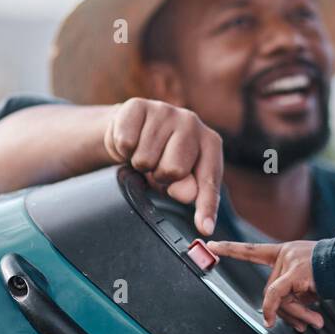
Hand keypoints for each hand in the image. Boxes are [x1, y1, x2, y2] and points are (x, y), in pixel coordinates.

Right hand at [103, 97, 221, 236]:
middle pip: (173, 169)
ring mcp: (166, 110)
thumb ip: (188, 188)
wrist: (131, 130)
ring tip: (145, 154)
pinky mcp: (138, 105)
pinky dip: (124, 149)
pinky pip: (126, 143)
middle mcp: (192, 122)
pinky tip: (132, 142)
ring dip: (140, 164)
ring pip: (145, 159)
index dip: (206, 206)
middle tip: (158, 168)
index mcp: (210, 142)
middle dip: (161, 177)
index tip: (205, 229)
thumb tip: (186, 194)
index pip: (209, 179)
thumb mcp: (179, 177)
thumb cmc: (161, 157)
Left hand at [206, 239, 323, 331]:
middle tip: (305, 324)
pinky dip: (271, 309)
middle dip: (286, 311)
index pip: (253, 251)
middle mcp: (285, 254)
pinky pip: (276, 295)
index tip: (212, 244)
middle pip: (270, 290)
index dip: (232, 249)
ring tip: (314, 322)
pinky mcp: (295, 272)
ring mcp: (289, 261)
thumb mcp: (309, 283)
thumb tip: (276, 317)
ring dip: (294, 314)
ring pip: (276, 297)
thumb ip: (291, 295)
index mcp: (286, 252)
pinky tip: (269, 320)